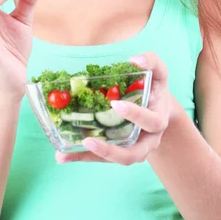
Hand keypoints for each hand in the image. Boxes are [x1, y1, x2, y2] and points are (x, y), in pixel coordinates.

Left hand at [55, 51, 171, 164]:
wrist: (158, 108)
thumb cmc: (156, 88)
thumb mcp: (158, 72)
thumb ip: (151, 61)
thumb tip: (135, 60)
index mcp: (158, 119)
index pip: (151, 122)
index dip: (135, 116)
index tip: (116, 104)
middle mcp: (148, 140)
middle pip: (134, 154)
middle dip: (111, 151)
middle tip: (89, 140)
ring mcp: (133, 148)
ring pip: (114, 159)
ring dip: (90, 157)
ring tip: (63, 154)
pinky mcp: (117, 149)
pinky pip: (100, 157)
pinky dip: (81, 157)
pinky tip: (62, 155)